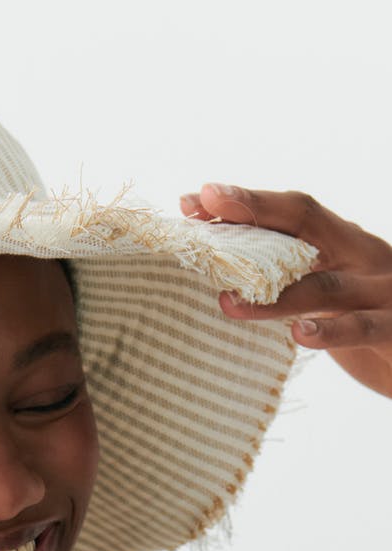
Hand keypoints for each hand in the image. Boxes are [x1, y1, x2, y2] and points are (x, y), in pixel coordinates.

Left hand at [180, 185, 391, 398]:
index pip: (292, 213)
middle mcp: (362, 256)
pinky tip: (300, 333)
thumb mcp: (330, 292)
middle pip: (306, 224)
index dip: (245, 204)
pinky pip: (362, 328)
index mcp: (343, 243)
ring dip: (271, 295)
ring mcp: (382, 291)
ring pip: (324, 285)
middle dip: (253, 212)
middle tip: (205, 204)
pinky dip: (331, 332)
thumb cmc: (368, 323)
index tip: (193, 201)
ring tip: (227, 301)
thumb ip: (290, 278)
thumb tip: (223, 275)